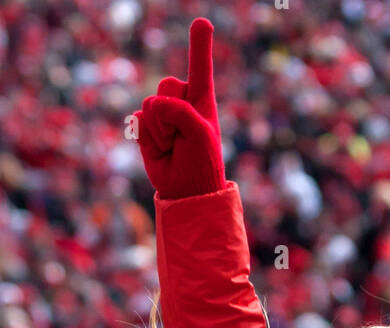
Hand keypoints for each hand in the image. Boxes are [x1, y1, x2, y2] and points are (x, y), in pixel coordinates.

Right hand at [134, 17, 225, 198]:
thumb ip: (179, 111)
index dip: (199, 45)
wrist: (187, 192)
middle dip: (171, 113)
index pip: (200, 68)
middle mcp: (181, 102)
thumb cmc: (202, 163)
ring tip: (173, 146)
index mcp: (201, 100)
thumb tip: (153, 106)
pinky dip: (148, 138)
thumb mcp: (199, 134)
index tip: (202, 22)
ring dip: (160, 131)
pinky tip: (160, 150)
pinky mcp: (146, 128)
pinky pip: (137, 120)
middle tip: (182, 138)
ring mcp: (162, 115)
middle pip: (166, 85)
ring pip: (149, 104)